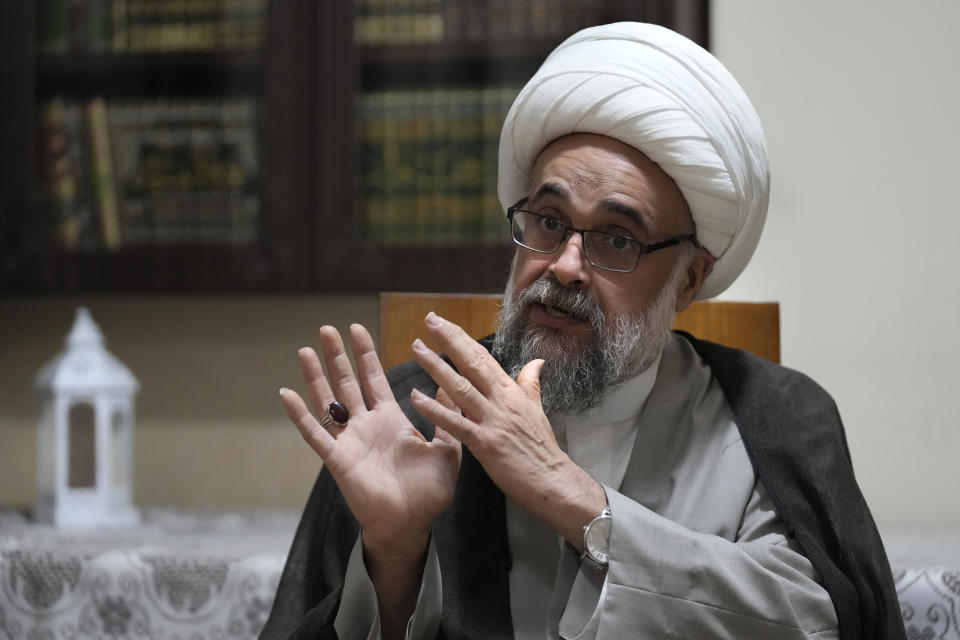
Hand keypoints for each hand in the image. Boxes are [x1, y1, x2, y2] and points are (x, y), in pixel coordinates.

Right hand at [279, 324, 461, 548]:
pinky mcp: (338, 459)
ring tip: (306, 349)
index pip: (374, 379)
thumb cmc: (429, 492)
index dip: (366, 355)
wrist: (411, 524)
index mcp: (391, 421)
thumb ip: (446, 418)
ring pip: (328, 402)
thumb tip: (447, 388)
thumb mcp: (447, 450)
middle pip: (347, 383)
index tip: (358, 329)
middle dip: (338, 356)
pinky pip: (315, 434)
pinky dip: (300, 415)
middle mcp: (366, 426)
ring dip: (316, 377)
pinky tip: (287, 395)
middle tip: (327, 329)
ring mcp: (350, 441)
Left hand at [408, 313, 605, 549]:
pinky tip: (416, 397)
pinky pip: (456, 424)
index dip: (461, 338)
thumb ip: (530, 384)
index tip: (443, 322)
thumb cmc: (541, 448)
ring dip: (436, 367)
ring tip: (417, 349)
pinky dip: (435, 410)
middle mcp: (500, 400)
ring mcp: (492, 421)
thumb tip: (537, 361)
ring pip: (461, 388)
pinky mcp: (484, 443)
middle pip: (471, 364)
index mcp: (510, 392)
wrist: (551, 479)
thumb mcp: (537, 410)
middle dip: (449, 340)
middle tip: (428, 319)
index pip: (482, 358)